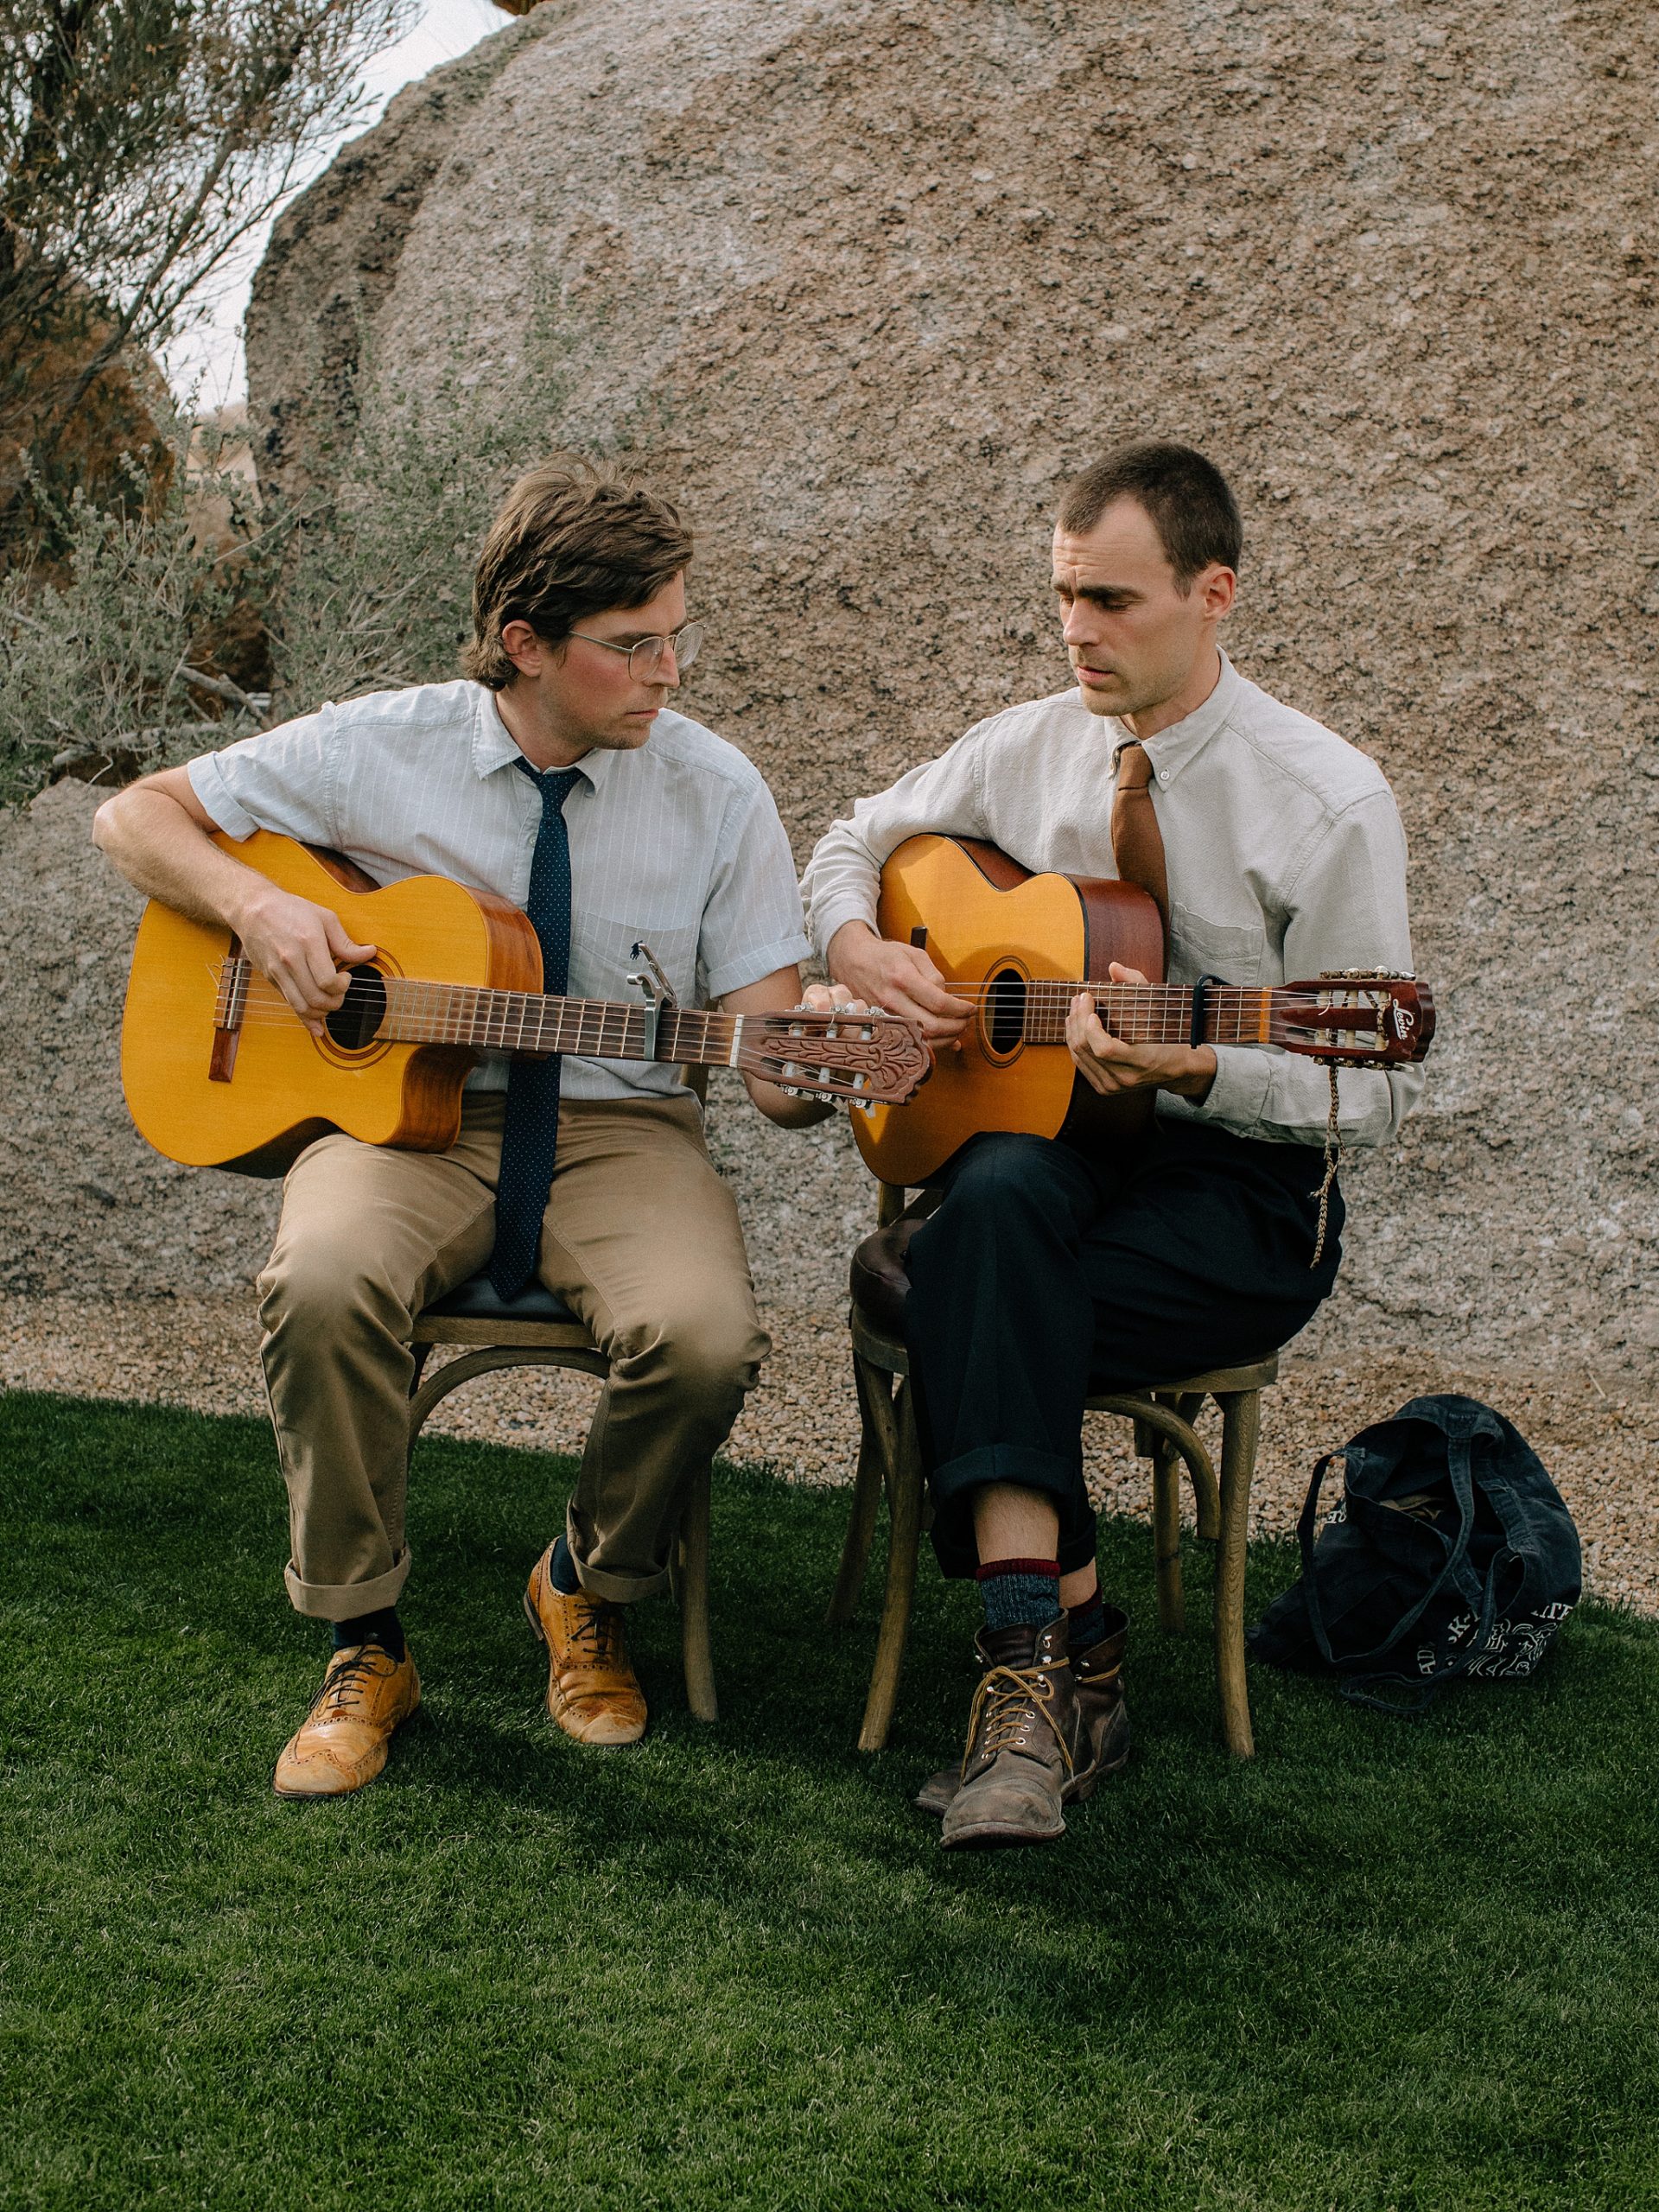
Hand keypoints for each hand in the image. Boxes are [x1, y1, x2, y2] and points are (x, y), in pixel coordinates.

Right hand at [235, 883, 375, 1036]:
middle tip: (341, 993)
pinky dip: (305, 1018)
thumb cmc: (291, 910)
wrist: (253, 909)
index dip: (342, 986)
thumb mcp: (324, 918)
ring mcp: (278, 971)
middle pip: (316, 998)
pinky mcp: (271, 978)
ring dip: (322, 1013)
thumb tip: (369, 953)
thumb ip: (346, 941)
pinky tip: (317, 1026)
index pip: (328, 981)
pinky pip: (290, 1004)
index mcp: (308, 942)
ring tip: (331, 1003)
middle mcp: (291, 960)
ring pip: (302, 1006)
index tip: (346, 977)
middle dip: (336, 1003)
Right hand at [824, 921, 968, 1045]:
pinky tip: (943, 1041)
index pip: (938, 1002)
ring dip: (945, 1039)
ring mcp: (884, 1015)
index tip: (971, 1008)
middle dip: (956, 1027)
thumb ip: (934, 975)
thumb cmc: (885, 955)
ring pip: (920, 1039)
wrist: (852, 960)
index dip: (960, 1009)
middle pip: (930, 1026)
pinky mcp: (881, 1024)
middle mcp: (892, 999)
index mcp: (902, 977)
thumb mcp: (913, 954)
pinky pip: (908, 1040)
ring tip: (957, 1029)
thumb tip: (947, 998)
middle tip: (966, 1021)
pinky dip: (929, 1044)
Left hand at [1064, 961, 1216, 1100]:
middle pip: (1087, 1049)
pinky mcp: (1104, 1088)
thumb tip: (1114, 967)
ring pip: (1079, 1056)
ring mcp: (1112, 1086)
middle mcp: (1124, 1078)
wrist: (1177, 1069)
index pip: (1105, 1049)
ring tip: (1075, 1007)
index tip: (1091, 1006)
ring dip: (1073, 1028)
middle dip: (1078, 1019)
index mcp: (1142, 1061)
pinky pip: (1080, 1063)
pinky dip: (1074, 1042)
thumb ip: (1137, 983)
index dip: (1091, 1029)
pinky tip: (1075, 1025)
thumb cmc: (1169, 1036)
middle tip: (1080, 998)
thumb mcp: (1159, 1007)